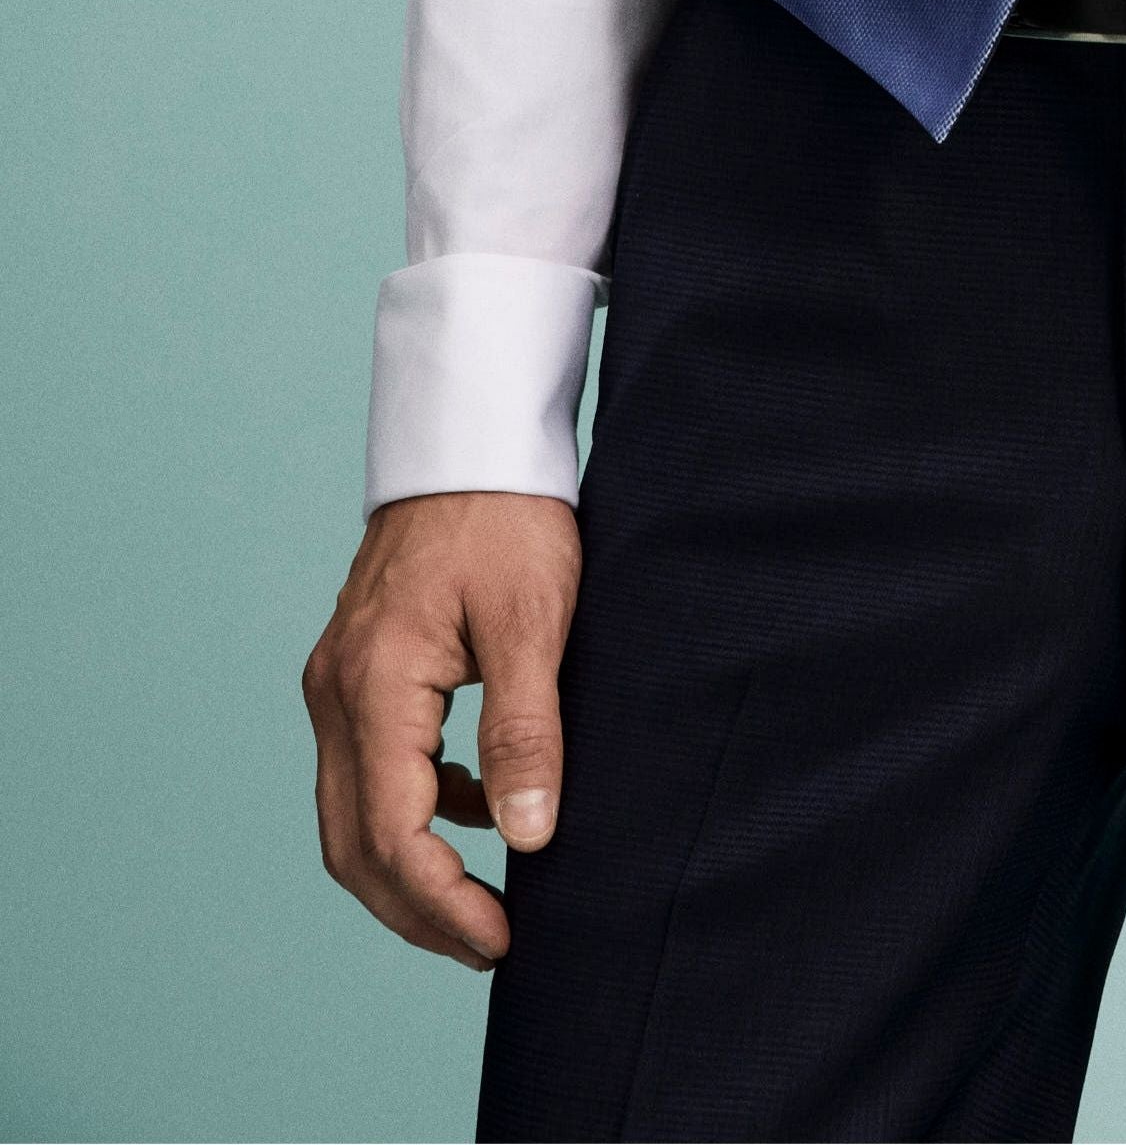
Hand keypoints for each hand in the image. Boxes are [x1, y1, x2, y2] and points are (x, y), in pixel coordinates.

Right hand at [303, 492, 581, 967]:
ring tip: (485, 902)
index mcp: (373, 686)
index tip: (499, 941)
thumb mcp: (533, 620)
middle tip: (489, 945)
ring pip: (353, 813)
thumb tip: (529, 839)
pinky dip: (415, 810)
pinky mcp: (358, 671)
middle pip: (353, 843)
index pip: (390, 835)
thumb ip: (526, 733)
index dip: (441, 904)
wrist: (473, 437)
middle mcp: (336, 693)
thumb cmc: (509, 516)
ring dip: (409, 868)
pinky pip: (369, 770)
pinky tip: (477, 807)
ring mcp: (338, 682)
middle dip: (416, 909)